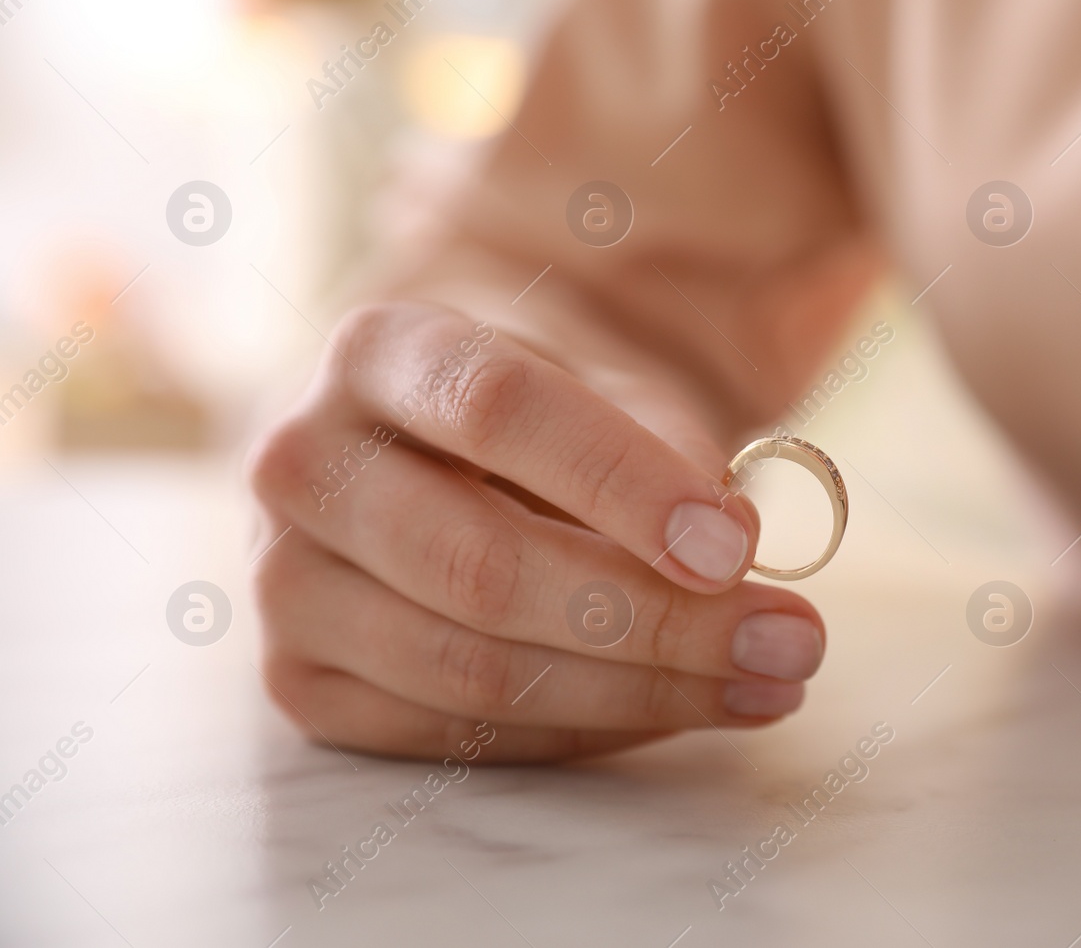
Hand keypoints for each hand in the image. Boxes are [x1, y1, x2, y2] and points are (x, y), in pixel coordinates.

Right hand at [246, 301, 824, 760]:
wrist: (419, 447)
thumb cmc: (534, 409)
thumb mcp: (602, 383)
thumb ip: (664, 447)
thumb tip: (731, 557)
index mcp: (378, 349)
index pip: (498, 409)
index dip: (622, 483)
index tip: (737, 548)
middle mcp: (301, 462)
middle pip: (483, 565)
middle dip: (656, 619)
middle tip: (791, 640)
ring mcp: (282, 581)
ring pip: (471, 669)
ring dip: (639, 692)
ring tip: (765, 682)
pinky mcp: (299, 680)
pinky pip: (454, 736)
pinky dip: (583, 731)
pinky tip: (678, 706)